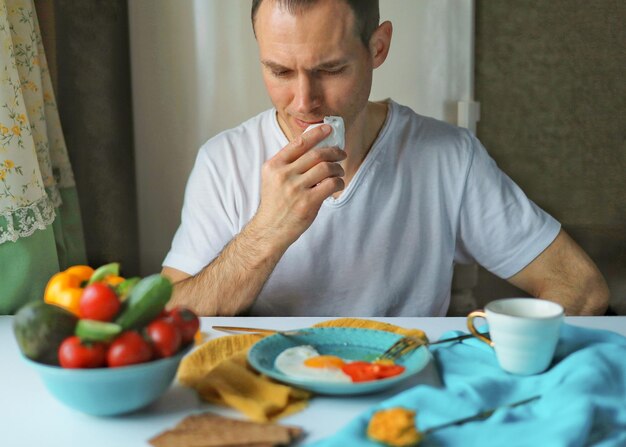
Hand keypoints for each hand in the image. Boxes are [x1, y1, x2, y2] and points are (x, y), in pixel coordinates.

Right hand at [253, 124, 346, 248]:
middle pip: (316, 154)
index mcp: (274, 166)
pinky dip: (338, 182)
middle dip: (334, 151)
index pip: (298, 143)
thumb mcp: (273, 179)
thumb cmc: (275, 203)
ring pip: (326, 168)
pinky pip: (331, 184)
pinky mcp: (307, 202)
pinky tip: (337, 185)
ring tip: (339, 172)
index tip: (328, 129)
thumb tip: (315, 148)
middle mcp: (283, 175)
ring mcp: (295, 189)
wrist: (270, 229)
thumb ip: (289, 164)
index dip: (316, 134)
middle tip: (341, 153)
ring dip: (337, 168)